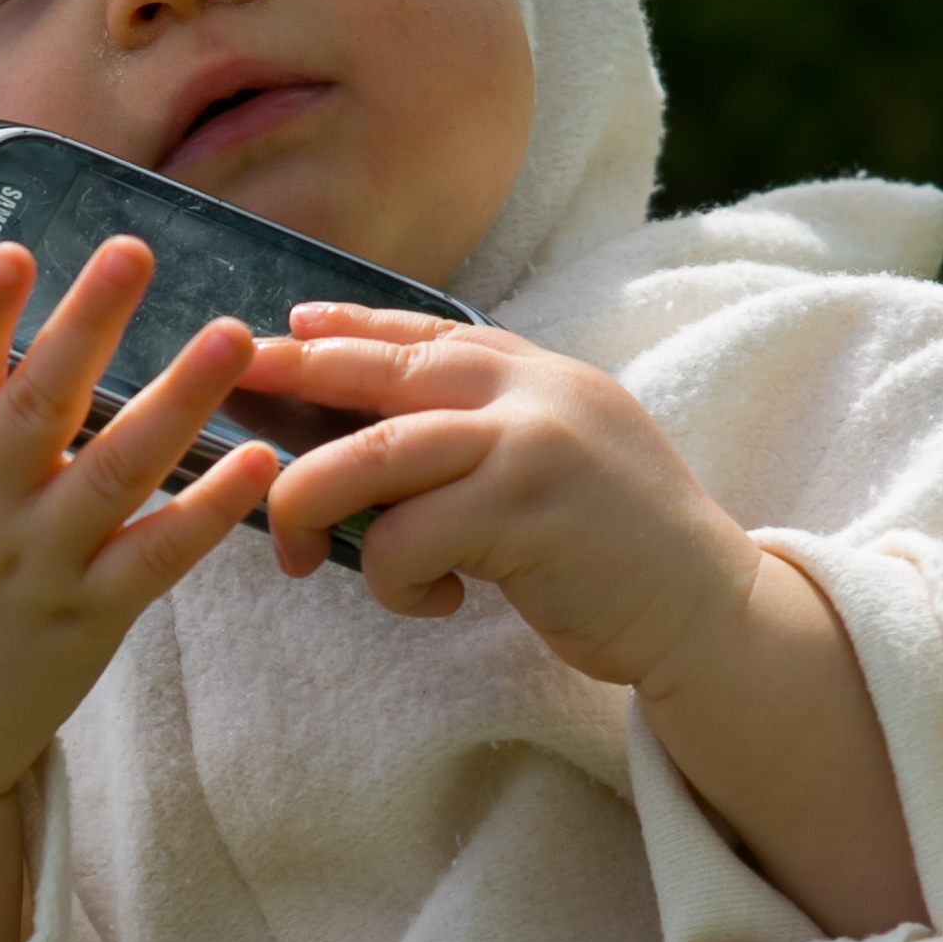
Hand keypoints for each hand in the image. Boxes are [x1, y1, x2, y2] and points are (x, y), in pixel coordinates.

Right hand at [0, 235, 273, 941]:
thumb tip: (6, 341)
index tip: (20, 252)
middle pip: (33, 407)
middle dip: (84, 325)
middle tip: (135, 252)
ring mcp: (33, 570)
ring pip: (109, 474)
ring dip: (175, 400)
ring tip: (230, 337)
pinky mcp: (87, 621)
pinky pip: (157, 558)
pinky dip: (208, 510)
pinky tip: (258, 465)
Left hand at [255, 305, 924, 941]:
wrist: (711, 613)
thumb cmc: (620, 555)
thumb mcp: (561, 463)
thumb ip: (492, 433)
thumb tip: (383, 436)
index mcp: (540, 374)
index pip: (427, 333)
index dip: (350, 329)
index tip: (288, 329)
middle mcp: (533, 392)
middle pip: (382, 374)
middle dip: (295, 381)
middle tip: (232, 392)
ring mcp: (531, 446)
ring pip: (372, 457)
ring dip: (314, 505)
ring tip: (302, 553)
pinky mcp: (526, 513)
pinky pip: (408, 541)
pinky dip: (396, 583)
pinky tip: (438, 603)